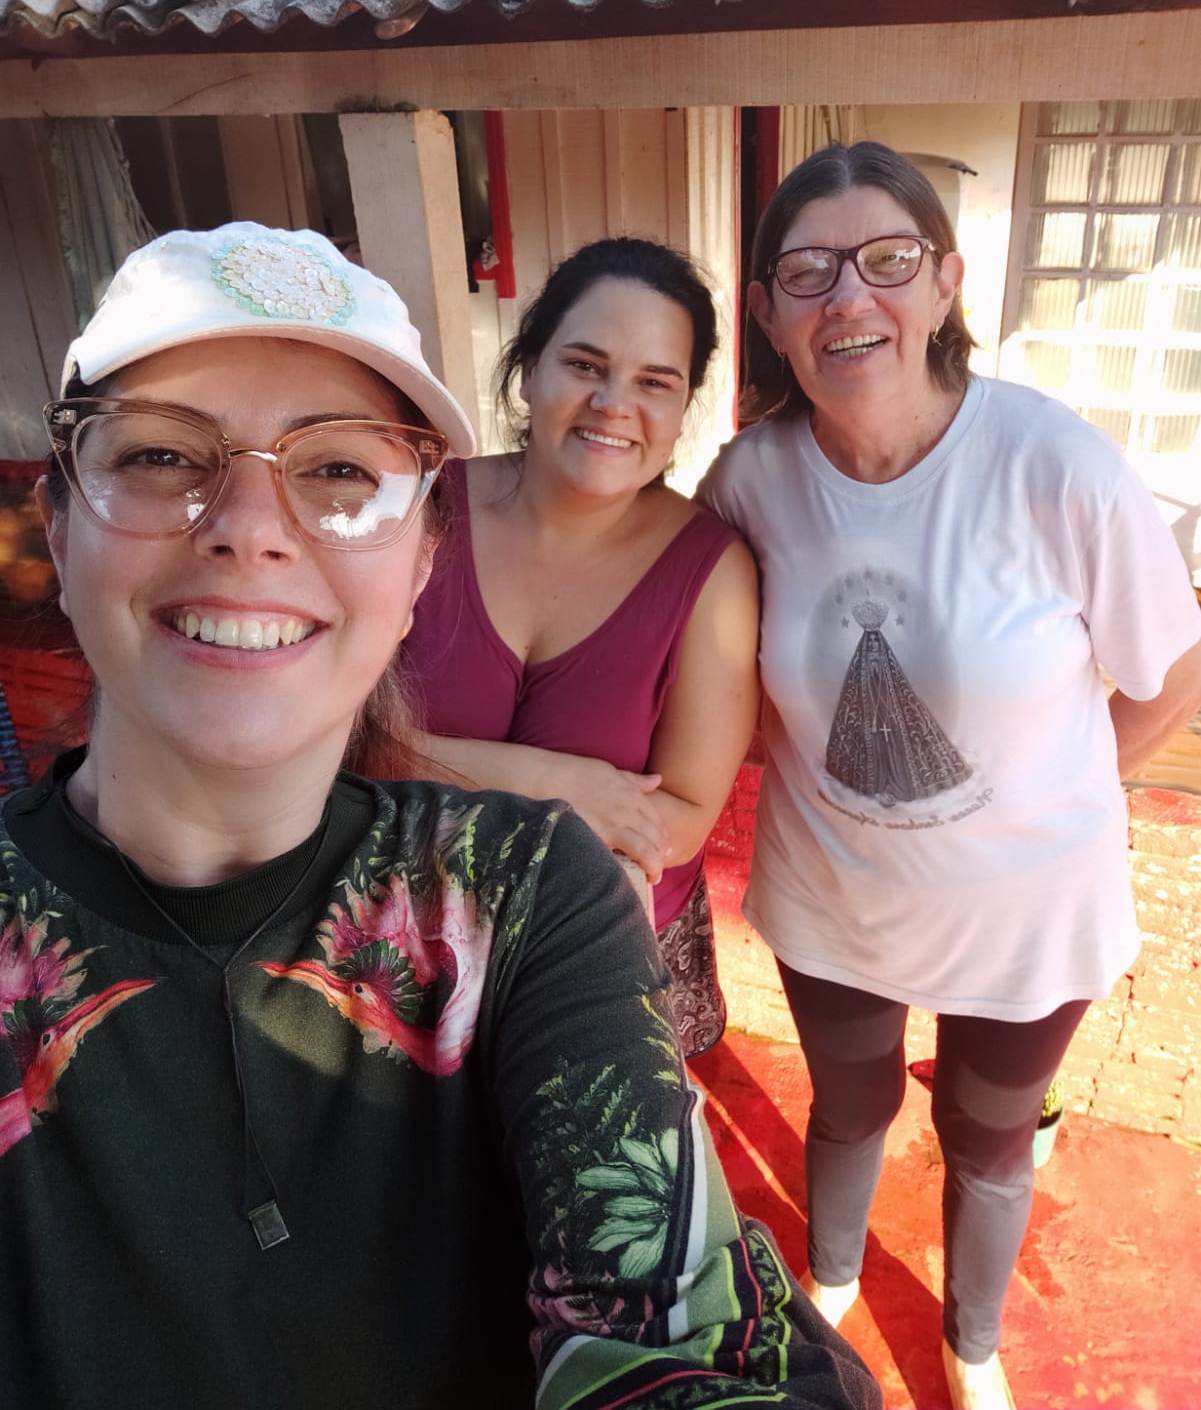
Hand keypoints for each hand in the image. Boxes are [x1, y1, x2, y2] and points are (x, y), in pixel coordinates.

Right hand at [554, 757, 668, 883]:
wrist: (549, 779)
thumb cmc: (575, 773)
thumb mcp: (609, 770)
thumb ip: (634, 780)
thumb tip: (657, 779)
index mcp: (631, 793)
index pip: (657, 819)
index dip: (661, 836)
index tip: (660, 847)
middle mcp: (629, 808)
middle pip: (656, 835)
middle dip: (661, 853)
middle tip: (657, 866)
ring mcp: (617, 823)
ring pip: (648, 848)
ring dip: (655, 865)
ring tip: (652, 877)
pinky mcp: (603, 836)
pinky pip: (631, 854)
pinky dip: (639, 866)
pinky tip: (637, 876)